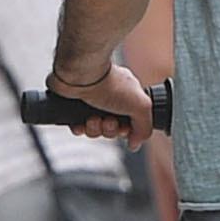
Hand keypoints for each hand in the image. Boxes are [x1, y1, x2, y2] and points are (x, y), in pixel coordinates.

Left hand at [38, 53, 157, 144]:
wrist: (82, 77)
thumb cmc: (110, 84)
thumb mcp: (141, 106)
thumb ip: (144, 128)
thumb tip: (135, 143)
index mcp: (127, 95)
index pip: (130, 122)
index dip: (126, 130)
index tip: (124, 127)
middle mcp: (110, 98)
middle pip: (112, 129)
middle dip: (110, 130)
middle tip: (108, 120)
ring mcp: (91, 103)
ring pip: (95, 130)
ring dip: (95, 129)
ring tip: (93, 118)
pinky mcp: (74, 107)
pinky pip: (79, 127)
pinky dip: (80, 128)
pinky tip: (81, 122)